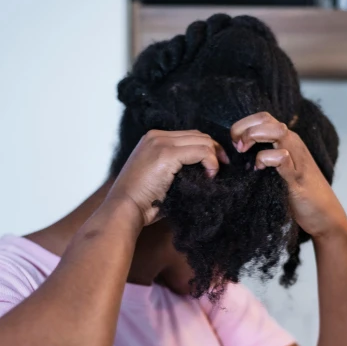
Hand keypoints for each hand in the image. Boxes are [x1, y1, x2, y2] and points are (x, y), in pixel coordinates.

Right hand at [106, 129, 228, 227]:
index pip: (189, 136)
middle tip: (222, 168)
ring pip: (201, 140)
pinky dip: (210, 162)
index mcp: (153, 140)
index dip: (206, 148)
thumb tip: (202, 172)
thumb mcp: (159, 179)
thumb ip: (176, 169)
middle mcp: (156, 137)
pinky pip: (200, 151)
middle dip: (215, 150)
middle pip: (197, 135)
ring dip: (214, 157)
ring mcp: (160, 143)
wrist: (124, 210)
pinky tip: (209, 176)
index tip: (215, 166)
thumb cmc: (141, 203)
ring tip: (213, 175)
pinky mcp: (166, 154)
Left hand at [231, 112, 346, 239]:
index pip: (262, 118)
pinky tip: (259, 170)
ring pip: (276, 131)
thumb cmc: (298, 194)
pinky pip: (281, 157)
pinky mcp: (297, 176)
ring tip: (244, 152)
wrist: (324, 215)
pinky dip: (266, 159)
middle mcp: (292, 144)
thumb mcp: (278, 171)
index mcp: (286, 141)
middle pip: (265, 118)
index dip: (244, 125)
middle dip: (244, 128)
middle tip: (236, 147)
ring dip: (254, 137)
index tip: (234, 143)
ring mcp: (297, 158)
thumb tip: (239, 158)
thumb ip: (265, 160)